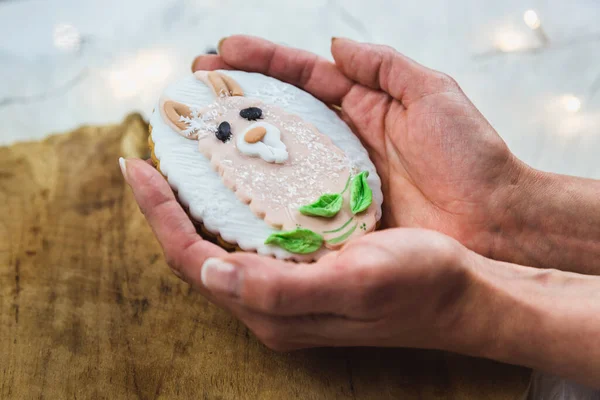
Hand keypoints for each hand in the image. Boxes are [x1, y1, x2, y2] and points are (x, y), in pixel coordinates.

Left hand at [122, 159, 599, 387]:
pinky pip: (247, 240)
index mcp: (272, 311)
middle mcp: (269, 305)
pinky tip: (230, 183)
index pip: (193, 261)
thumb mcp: (355, 283)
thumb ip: (280, 289)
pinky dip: (227, 209)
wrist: (462, 294)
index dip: (159, 215)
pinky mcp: (303, 274)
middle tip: (151, 159)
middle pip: (196, 255)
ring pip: (218, 247)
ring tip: (178, 165)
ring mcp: (284, 291)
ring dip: (192, 208)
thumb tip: (209, 274)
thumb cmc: (417, 284)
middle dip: (166, 208)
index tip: (137, 166)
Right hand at [192, 35, 524, 260]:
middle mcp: (342, 140)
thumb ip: (385, 66)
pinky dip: (262, 195)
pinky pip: (293, 202)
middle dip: (237, 99)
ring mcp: (337, 179)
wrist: (493, 220)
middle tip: (193, 91)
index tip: (220, 52)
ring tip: (196, 135)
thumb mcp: (433, 94)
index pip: (303, 76)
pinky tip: (228, 191)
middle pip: (281, 114)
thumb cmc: (470, 156)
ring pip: (280, 157)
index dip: (262, 61)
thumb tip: (335, 43)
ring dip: (238, 146)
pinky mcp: (338, 216)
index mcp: (363, 106)